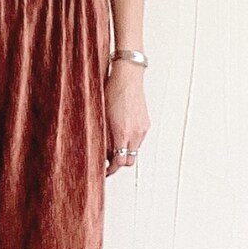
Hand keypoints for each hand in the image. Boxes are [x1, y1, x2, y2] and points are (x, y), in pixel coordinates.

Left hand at [104, 61, 148, 176]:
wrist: (128, 77)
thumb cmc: (111, 91)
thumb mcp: (102, 116)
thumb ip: (104, 138)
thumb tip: (104, 152)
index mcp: (122, 132)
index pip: (119, 161)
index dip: (111, 169)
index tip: (104, 171)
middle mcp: (135, 133)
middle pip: (129, 160)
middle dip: (118, 162)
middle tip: (107, 161)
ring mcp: (142, 128)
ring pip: (134, 150)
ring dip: (124, 150)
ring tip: (112, 143)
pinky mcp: (146, 123)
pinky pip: (138, 139)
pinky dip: (129, 140)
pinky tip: (120, 133)